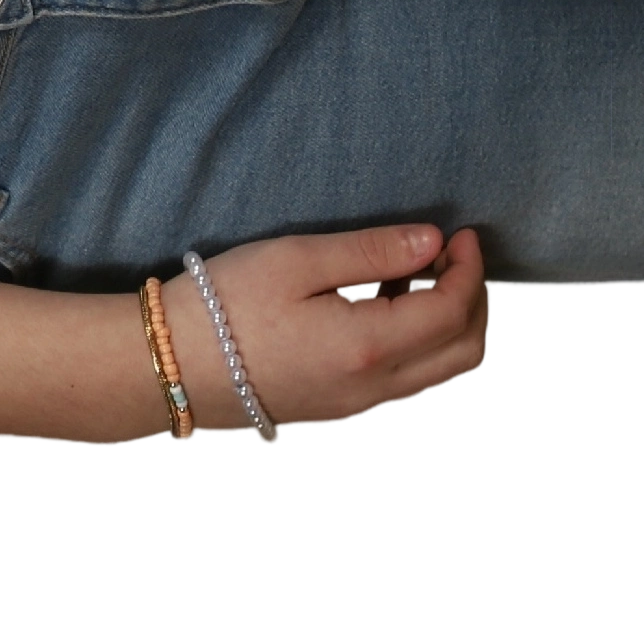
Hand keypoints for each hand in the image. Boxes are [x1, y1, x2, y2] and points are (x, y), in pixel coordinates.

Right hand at [179, 223, 495, 433]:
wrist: (171, 364)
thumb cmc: (224, 304)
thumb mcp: (295, 260)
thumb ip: (370, 251)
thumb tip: (431, 242)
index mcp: (369, 346)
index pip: (452, 310)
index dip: (468, 269)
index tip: (460, 234)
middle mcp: (374, 386)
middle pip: (463, 351)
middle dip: (473, 300)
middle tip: (454, 258)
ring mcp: (357, 405)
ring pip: (441, 373)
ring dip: (451, 326)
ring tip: (422, 280)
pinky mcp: (338, 408)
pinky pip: (408, 382)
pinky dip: (423, 346)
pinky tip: (389, 312)